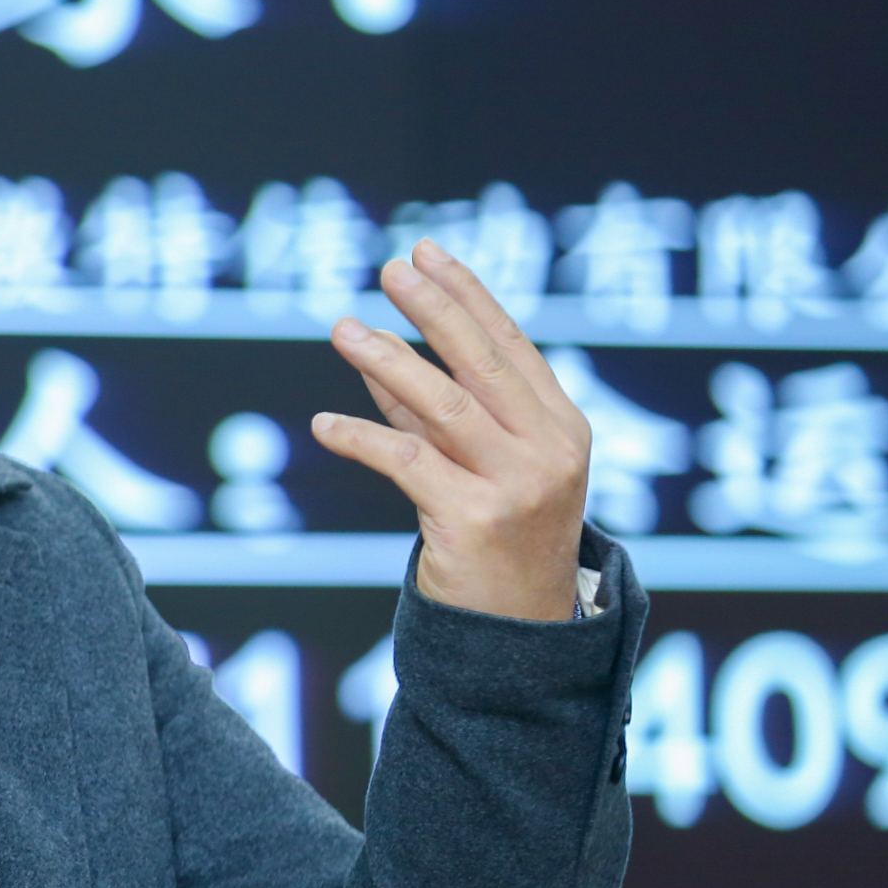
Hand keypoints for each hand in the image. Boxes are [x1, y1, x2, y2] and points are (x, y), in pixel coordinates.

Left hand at [310, 239, 591, 621]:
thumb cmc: (497, 538)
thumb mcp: (478, 463)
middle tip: (391, 269)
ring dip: (387, 362)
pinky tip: (324, 424)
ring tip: (344, 329)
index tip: (428, 253)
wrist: (520, 633)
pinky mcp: (474, 521)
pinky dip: (362, 437)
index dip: (468, 295)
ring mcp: (517, 486)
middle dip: (434, 310)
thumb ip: (432, 409)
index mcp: (562, 425)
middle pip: (483, 363)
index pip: (511, 343)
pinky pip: (408, 463)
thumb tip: (375, 347)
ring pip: (444, 407)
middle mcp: (549, 449)